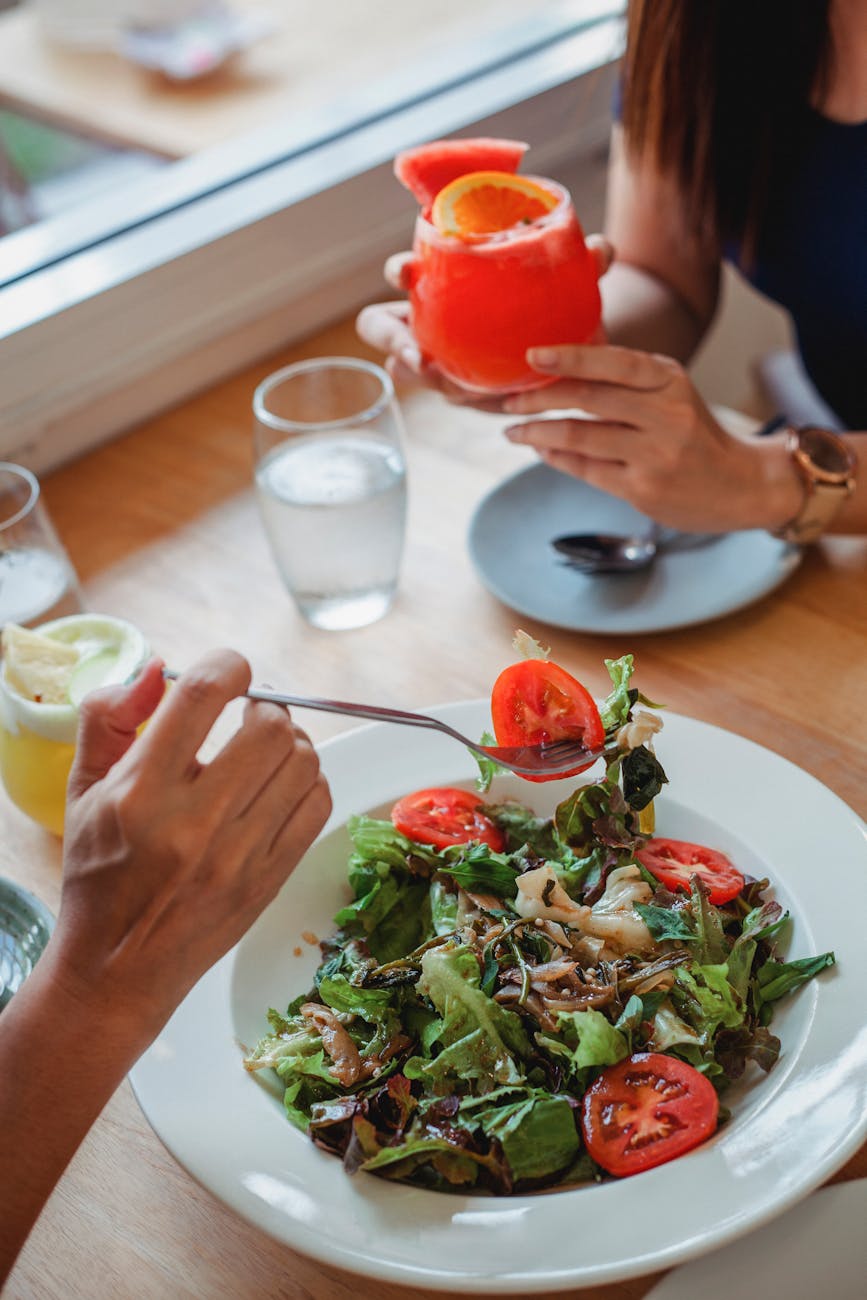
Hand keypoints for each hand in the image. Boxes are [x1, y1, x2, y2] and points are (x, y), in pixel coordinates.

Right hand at [54, 649, 330, 1041]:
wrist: (119, 968)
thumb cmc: (99, 875)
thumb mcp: (81, 790)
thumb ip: (109, 718)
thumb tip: (156, 669)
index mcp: (141, 793)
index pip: (202, 696)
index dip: (227, 665)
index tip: (230, 671)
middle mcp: (194, 822)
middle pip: (269, 727)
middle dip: (264, 707)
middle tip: (250, 715)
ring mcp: (239, 854)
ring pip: (303, 762)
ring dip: (291, 743)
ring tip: (266, 751)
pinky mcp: (270, 879)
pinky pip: (318, 805)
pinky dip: (308, 782)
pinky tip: (281, 786)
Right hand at [356, 238, 613, 408]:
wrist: (570, 342)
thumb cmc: (552, 300)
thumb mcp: (569, 281)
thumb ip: (583, 266)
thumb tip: (600, 249)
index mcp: (441, 282)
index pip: (402, 273)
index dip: (397, 272)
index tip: (405, 274)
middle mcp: (430, 320)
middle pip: (383, 328)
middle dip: (394, 341)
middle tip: (419, 358)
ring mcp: (440, 358)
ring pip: (412, 370)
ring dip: (429, 379)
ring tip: (454, 387)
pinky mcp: (463, 389)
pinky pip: (455, 396)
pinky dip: (473, 399)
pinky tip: (498, 402)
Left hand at [503, 343, 803, 532]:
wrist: (741, 484)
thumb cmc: (694, 432)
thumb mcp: (671, 391)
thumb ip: (626, 378)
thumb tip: (559, 364)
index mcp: (669, 378)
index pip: (613, 361)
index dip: (568, 357)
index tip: (531, 356)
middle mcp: (665, 413)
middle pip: (587, 398)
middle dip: (537, 399)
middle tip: (508, 401)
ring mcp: (654, 453)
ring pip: (578, 436)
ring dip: (536, 432)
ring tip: (514, 430)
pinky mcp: (643, 488)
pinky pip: (586, 469)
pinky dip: (556, 458)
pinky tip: (542, 450)